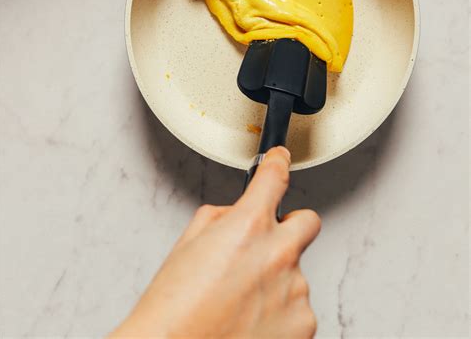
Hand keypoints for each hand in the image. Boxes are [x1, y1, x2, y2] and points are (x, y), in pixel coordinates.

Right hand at [109, 147, 320, 338]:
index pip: (274, 178)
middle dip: (291, 226)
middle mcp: (279, 255)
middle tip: (268, 245)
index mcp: (249, 227)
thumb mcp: (187, 244)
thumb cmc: (175, 310)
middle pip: (308, 221)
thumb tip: (237, 217)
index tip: (280, 160)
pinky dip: (280, 313)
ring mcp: (295, 292)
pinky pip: (297, 307)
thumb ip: (221, 219)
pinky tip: (251, 324)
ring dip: (276, 280)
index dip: (278, 163)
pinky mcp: (303, 326)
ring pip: (296, 272)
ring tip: (241, 303)